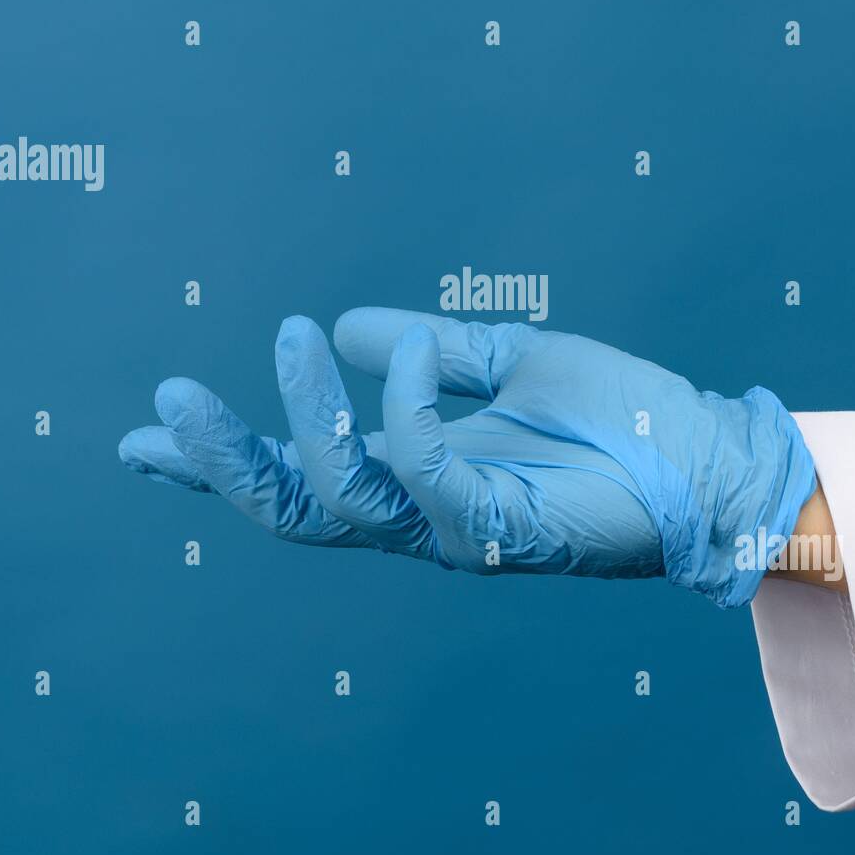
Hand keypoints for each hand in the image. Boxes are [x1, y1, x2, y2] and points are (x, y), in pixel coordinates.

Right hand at [118, 309, 815, 605]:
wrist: (711, 454)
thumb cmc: (620, 414)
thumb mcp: (512, 359)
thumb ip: (435, 350)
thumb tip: (346, 323)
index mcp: (419, 473)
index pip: (302, 475)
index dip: (221, 459)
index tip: (143, 434)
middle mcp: (426, 513)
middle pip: (294, 510)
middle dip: (221, 465)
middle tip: (164, 404)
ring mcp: (463, 529)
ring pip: (341, 501)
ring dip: (301, 418)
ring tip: (289, 334)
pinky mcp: (508, 531)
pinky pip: (425, 469)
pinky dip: (403, 401)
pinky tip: (404, 344)